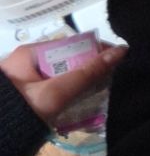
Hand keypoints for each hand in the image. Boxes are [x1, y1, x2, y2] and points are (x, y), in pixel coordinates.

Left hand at [0, 40, 124, 126]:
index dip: (96, 50)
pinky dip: (68, 97)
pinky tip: (80, 108)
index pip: (71, 44)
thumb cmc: (22, 111)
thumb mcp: (56, 92)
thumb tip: (121, 51)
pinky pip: (53, 91)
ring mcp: (25, 80)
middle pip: (68, 61)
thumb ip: (87, 74)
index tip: (118, 60)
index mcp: (29, 53)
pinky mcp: (26, 96)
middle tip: (110, 83)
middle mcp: (26, 62)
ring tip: (100, 97)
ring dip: (80, 87)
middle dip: (89, 71)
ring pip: (62, 77)